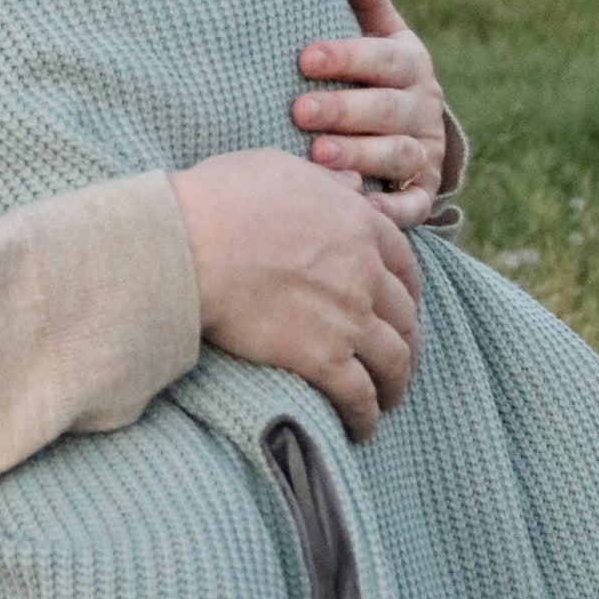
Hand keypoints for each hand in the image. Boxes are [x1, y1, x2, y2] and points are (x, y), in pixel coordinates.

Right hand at [167, 150, 419, 441]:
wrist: (191, 243)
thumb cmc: (221, 198)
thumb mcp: (280, 169)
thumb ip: (325, 180)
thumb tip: (351, 183)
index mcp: (360, 223)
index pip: (405, 263)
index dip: (407, 290)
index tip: (400, 307)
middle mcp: (365, 272)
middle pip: (405, 315)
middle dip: (406, 340)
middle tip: (396, 358)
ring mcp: (349, 317)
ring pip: (394, 359)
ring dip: (396, 384)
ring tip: (386, 400)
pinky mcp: (323, 357)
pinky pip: (359, 395)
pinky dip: (366, 416)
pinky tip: (361, 429)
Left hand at [292, 0, 448, 228]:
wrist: (416, 136)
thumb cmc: (378, 78)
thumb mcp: (380, 38)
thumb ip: (366, 1)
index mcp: (411, 66)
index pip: (383, 59)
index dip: (346, 57)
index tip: (304, 57)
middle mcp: (423, 110)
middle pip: (387, 110)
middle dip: (344, 111)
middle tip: (299, 111)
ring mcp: (424, 153)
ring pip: (396, 156)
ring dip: (358, 157)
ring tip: (316, 158)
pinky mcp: (421, 194)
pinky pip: (410, 206)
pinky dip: (389, 212)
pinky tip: (357, 210)